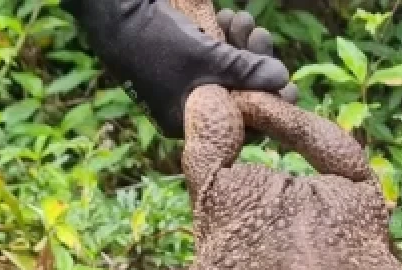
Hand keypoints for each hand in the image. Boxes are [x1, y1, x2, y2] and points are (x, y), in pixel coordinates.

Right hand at [61, 0, 295, 138]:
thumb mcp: (206, 58)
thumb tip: (283, 80)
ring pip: (232, 71)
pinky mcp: (188, 57)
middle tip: (263, 39)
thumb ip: (245, 71)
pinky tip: (233, 17)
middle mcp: (190, 105)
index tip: (291, 89)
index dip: (268, 107)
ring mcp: (189, 80)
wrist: (111, 8)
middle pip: (240, 95)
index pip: (240, 126)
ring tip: (245, 20)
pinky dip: (230, 37)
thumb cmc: (154, 40)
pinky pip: (219, 54)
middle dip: (257, 67)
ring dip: (245, 45)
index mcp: (189, 121)